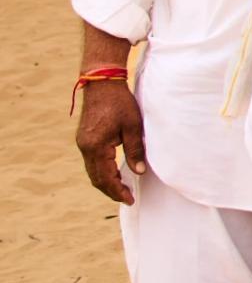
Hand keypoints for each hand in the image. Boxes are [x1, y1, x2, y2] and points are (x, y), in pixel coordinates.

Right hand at [74, 77, 144, 203]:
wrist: (102, 83)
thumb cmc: (119, 103)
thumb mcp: (132, 126)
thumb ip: (135, 150)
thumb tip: (139, 172)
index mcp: (96, 146)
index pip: (105, 177)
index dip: (117, 191)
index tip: (129, 199)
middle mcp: (85, 147)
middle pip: (96, 178)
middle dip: (111, 190)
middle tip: (127, 198)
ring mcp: (83, 143)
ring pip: (92, 171)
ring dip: (105, 182)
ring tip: (121, 189)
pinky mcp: (85, 138)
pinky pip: (92, 161)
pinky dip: (102, 171)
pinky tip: (113, 173)